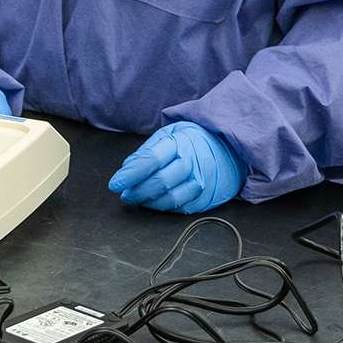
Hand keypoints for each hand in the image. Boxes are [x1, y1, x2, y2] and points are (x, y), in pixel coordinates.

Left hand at [108, 122, 242, 213]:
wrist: (227, 149)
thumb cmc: (191, 141)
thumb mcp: (169, 134)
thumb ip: (147, 151)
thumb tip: (126, 170)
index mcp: (181, 143)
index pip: (151, 160)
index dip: (130, 174)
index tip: (115, 184)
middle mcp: (194, 163)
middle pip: (161, 182)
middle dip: (138, 191)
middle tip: (125, 194)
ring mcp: (203, 181)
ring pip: (172, 198)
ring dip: (150, 202)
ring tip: (137, 199)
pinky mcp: (207, 197)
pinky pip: (183, 207)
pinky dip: (164, 207)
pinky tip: (154, 202)